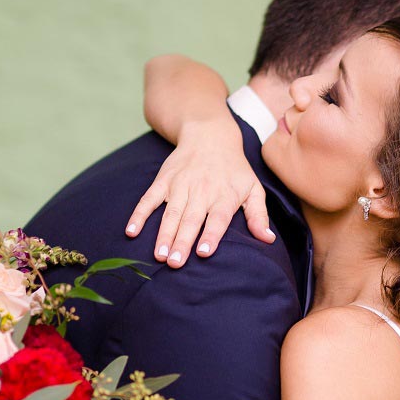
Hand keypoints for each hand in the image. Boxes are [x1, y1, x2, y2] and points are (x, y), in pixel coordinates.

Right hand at [125, 118, 274, 267]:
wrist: (210, 135)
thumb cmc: (235, 169)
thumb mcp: (253, 188)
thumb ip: (259, 215)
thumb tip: (268, 239)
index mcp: (224, 196)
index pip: (217, 219)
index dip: (210, 235)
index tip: (203, 252)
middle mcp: (202, 191)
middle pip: (191, 220)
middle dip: (182, 242)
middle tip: (174, 264)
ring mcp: (180, 185)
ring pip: (170, 213)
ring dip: (163, 234)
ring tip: (158, 255)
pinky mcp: (164, 180)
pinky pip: (149, 199)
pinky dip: (139, 214)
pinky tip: (131, 231)